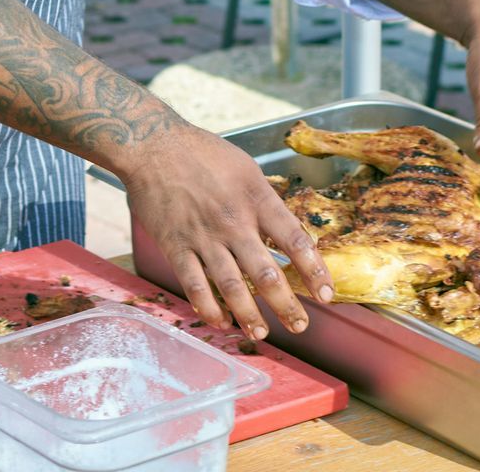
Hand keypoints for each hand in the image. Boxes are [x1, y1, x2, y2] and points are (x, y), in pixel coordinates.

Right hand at [120, 125, 332, 338]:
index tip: (327, 294)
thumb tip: (286, 231)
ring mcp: (204, 236)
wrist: (152, 146)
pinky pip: (195, 285)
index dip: (315, 271)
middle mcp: (234, 222)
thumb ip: (266, 201)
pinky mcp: (176, 245)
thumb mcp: (246, 169)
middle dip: (287, 305)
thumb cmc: (202, 153)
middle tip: (300, 325)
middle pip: (267, 273)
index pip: (295, 241)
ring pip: (232, 286)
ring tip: (261, 334)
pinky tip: (220, 321)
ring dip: (250, 315)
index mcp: (256, 199)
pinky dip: (209, 308)